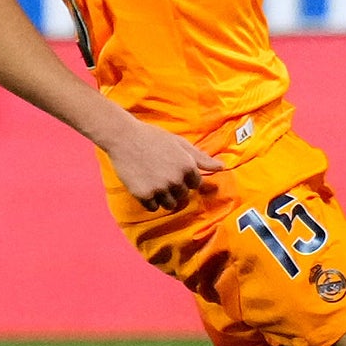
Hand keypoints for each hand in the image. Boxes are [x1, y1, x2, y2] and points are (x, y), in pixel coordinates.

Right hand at [107, 118, 221, 210]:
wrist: (124, 138)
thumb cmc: (153, 138)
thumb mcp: (181, 144)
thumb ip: (201, 158)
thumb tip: (222, 167)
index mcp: (188, 167)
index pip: (196, 184)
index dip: (186, 179)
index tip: (175, 171)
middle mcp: (176, 179)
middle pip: (184, 195)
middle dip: (176, 189)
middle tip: (163, 176)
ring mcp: (159, 188)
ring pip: (170, 204)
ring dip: (165, 198)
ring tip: (155, 184)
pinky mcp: (143, 194)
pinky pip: (153, 207)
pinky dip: (150, 202)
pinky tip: (146, 189)